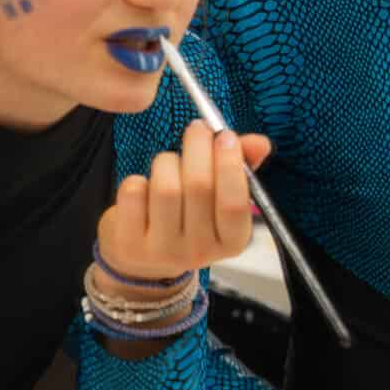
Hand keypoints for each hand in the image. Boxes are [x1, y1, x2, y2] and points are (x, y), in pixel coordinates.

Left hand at [95, 119, 272, 283]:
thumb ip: (242, 167)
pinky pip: (134, 193)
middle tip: (197, 129)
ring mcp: (162, 251)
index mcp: (231, 240)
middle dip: (198, 147)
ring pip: (166, 187)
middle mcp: (199, 251)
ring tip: (169, 161)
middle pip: (199, 187)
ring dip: (167, 161)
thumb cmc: (189, 218)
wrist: (145, 260)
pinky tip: (144, 186)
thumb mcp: (220, 199)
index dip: (230, 165)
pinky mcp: (130, 243)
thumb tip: (260, 142)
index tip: (225, 136)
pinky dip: (138, 179)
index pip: (235, 204)